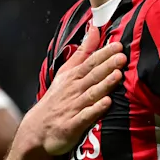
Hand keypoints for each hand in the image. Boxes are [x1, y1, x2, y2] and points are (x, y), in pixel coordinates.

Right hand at [23, 26, 125, 155]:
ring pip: (91, 93)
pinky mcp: (73, 125)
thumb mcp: (66, 72)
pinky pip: (86, 116)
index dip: (104, 53)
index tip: (117, 45)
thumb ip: (82, 52)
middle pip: (92, 75)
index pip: (90, 62)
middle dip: (107, 65)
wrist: (37, 129)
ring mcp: (74, 107)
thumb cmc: (57, 98)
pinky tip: (107, 103)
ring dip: (104, 84)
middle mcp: (74, 90)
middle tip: (121, 56)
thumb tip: (94, 30)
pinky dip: (95, 109)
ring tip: (117, 75)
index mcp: (73, 77)